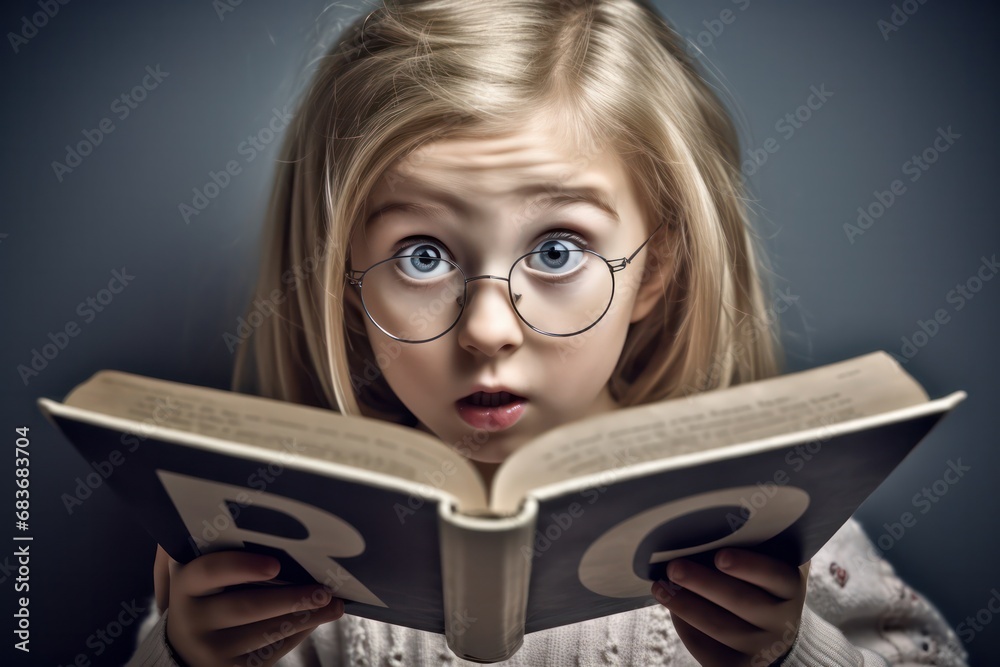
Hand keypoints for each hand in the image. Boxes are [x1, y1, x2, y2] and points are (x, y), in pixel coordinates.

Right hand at [154, 545, 343, 666]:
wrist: (184, 648)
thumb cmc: (208, 597)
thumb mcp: (203, 576)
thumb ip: (223, 553)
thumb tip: (281, 533)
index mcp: (187, 584)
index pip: (211, 570)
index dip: (244, 567)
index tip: (276, 565)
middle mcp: (192, 619)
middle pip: (247, 606)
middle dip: (291, 598)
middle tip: (324, 591)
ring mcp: (210, 650)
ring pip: (266, 632)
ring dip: (306, 617)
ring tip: (334, 606)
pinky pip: (271, 652)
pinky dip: (297, 634)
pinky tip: (315, 621)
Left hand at [650, 549, 809, 666]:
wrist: (774, 633)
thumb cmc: (759, 581)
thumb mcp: (769, 559)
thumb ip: (754, 540)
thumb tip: (704, 515)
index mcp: (790, 585)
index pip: (775, 575)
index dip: (750, 566)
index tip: (720, 556)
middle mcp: (782, 619)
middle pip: (743, 602)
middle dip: (704, 583)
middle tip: (674, 567)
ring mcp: (762, 646)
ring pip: (722, 628)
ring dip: (686, 606)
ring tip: (660, 586)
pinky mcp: (740, 666)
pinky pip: (710, 649)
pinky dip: (687, 628)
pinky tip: (670, 607)